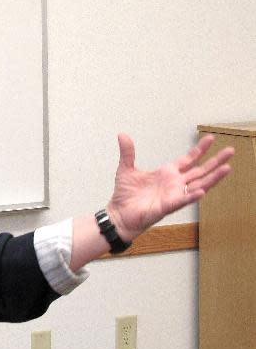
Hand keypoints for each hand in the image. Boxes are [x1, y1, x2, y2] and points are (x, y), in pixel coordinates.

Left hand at [107, 134, 233, 240]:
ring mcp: (174, 195)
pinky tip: (201, 191)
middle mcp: (175, 184)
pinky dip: (191, 196)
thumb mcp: (126, 169)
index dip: (199, 149)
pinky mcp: (167, 206)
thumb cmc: (125, 195)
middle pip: (200, 171)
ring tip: (227, 168)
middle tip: (231, 150)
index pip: (188, 159)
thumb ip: (128, 152)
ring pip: (198, 185)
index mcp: (167, 173)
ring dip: (213, 178)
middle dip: (215, 161)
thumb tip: (122, 134)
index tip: (210, 138)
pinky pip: (182, 201)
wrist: (119, 213)